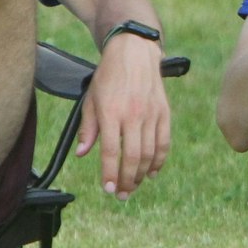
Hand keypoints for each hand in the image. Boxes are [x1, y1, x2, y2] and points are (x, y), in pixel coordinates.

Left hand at [77, 33, 170, 197]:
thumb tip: (83, 154)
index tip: (108, 189)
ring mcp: (151, 114)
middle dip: (127, 181)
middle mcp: (132, 115)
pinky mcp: (164, 113)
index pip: (110, 151)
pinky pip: (164, 143)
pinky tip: (152, 172)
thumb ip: (88, 128)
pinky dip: (159, 161)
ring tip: (134, 186)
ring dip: (142, 175)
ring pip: (149, 154)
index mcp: (111, 112)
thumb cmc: (109, 76)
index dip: (110, 173)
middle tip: (122, 195)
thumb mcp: (91, 99)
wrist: (135, 52)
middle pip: (132, 158)